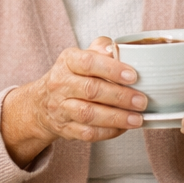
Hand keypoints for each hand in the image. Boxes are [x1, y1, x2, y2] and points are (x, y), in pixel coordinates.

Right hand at [1, 39, 147, 165]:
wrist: (42, 104)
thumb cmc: (72, 76)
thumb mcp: (82, 56)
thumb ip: (101, 49)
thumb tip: (116, 48)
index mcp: (68, 61)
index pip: (88, 62)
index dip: (112, 69)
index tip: (133, 76)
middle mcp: (61, 84)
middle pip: (91, 90)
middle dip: (120, 96)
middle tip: (141, 100)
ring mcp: (61, 108)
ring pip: (88, 114)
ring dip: (116, 117)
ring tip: (137, 118)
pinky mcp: (65, 128)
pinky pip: (87, 133)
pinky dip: (108, 132)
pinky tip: (123, 128)